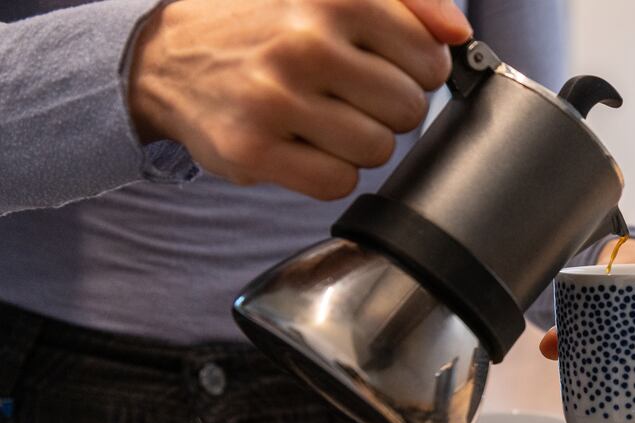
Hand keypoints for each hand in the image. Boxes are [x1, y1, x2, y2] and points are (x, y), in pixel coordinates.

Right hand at [128, 0, 471, 199]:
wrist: (166, 57)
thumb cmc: (264, 24)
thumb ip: (408, 1)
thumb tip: (458, 35)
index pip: (431, 60)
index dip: (415, 71)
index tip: (384, 66)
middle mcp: (303, 43)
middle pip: (409, 110)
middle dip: (387, 108)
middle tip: (348, 94)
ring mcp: (274, 98)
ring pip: (378, 150)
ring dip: (359, 142)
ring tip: (322, 118)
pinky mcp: (251, 148)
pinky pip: (338, 183)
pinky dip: (329, 172)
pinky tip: (304, 145)